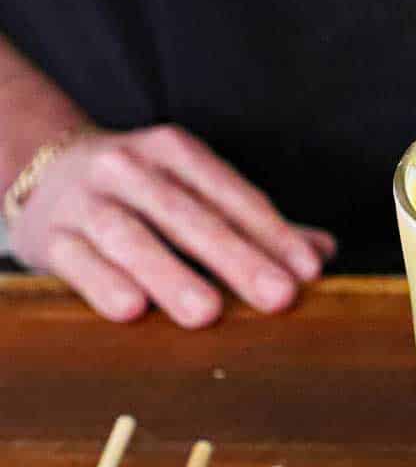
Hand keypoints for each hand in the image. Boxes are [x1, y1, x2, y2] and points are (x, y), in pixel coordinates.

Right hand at [8, 125, 335, 326]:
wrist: (40, 170)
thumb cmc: (141, 193)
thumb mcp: (194, 191)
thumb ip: (256, 224)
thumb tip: (324, 250)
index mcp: (176, 153)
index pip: (233, 195)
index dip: (273, 233)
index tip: (308, 271)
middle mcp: (130, 170)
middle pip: (189, 216)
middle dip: (237, 257)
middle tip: (278, 297)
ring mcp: (86, 201)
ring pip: (130, 236)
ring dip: (171, 275)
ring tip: (208, 313)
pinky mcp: (51, 237)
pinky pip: (78, 260)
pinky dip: (103, 284)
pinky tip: (132, 310)